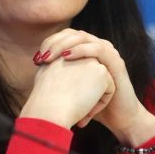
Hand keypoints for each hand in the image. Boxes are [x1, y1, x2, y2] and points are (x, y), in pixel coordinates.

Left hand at [36, 28, 154, 145]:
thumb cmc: (91, 104)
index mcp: (87, 49)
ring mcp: (108, 53)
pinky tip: (67, 57)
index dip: (49, 43)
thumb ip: (59, 72)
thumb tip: (38, 65)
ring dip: (64, 45)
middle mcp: (98, 47)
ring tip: (50, 58)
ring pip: (83, 37)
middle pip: (72, 34)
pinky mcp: (116, 62)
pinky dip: (81, 50)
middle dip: (54, 43)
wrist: (117, 119)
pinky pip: (98, 49)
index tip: (36, 58)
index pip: (65, 36)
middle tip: (41, 57)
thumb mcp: (71, 86)